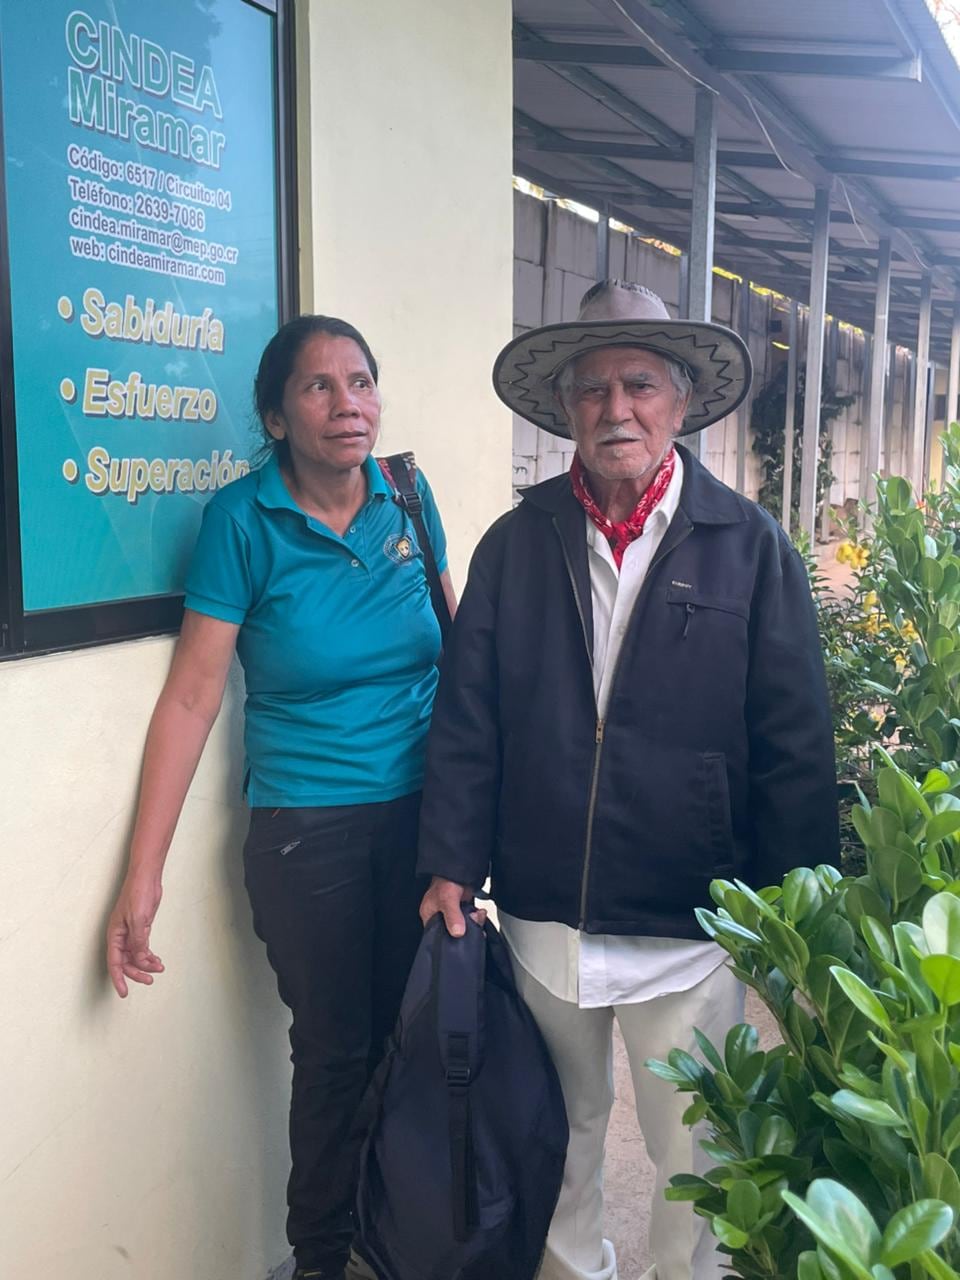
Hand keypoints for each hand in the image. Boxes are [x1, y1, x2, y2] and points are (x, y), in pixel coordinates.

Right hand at [106, 874, 164, 996]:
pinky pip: (143, 948)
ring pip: (136, 956)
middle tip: (150, 981)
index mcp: (115, 935)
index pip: (115, 963)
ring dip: (147, 964)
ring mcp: (131, 933)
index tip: (123, 993)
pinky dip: (150, 956)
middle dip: (137, 973)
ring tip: (160, 968)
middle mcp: (121, 936)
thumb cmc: (138, 894)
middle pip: (126, 962)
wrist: (146, 878)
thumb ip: (139, 941)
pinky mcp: (141, 928)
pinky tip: (157, 961)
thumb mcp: (139, 920)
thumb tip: (140, 960)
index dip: (118, 979)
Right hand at [419, 876, 484, 935]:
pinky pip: (470, 920)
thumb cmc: (446, 879)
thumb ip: (452, 916)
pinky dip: (476, 918)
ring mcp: (452, 913)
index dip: (447, 939)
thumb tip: (457, 933)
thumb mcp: (447, 899)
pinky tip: (479, 914)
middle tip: (472, 924)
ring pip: (463, 926)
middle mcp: (440, 916)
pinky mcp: (462, 909)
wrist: (460, 868)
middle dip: (464, 930)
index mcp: (429, 915)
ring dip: (473, 923)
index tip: (459, 938)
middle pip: (451, 931)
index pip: (435, 935)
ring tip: (476, 916)